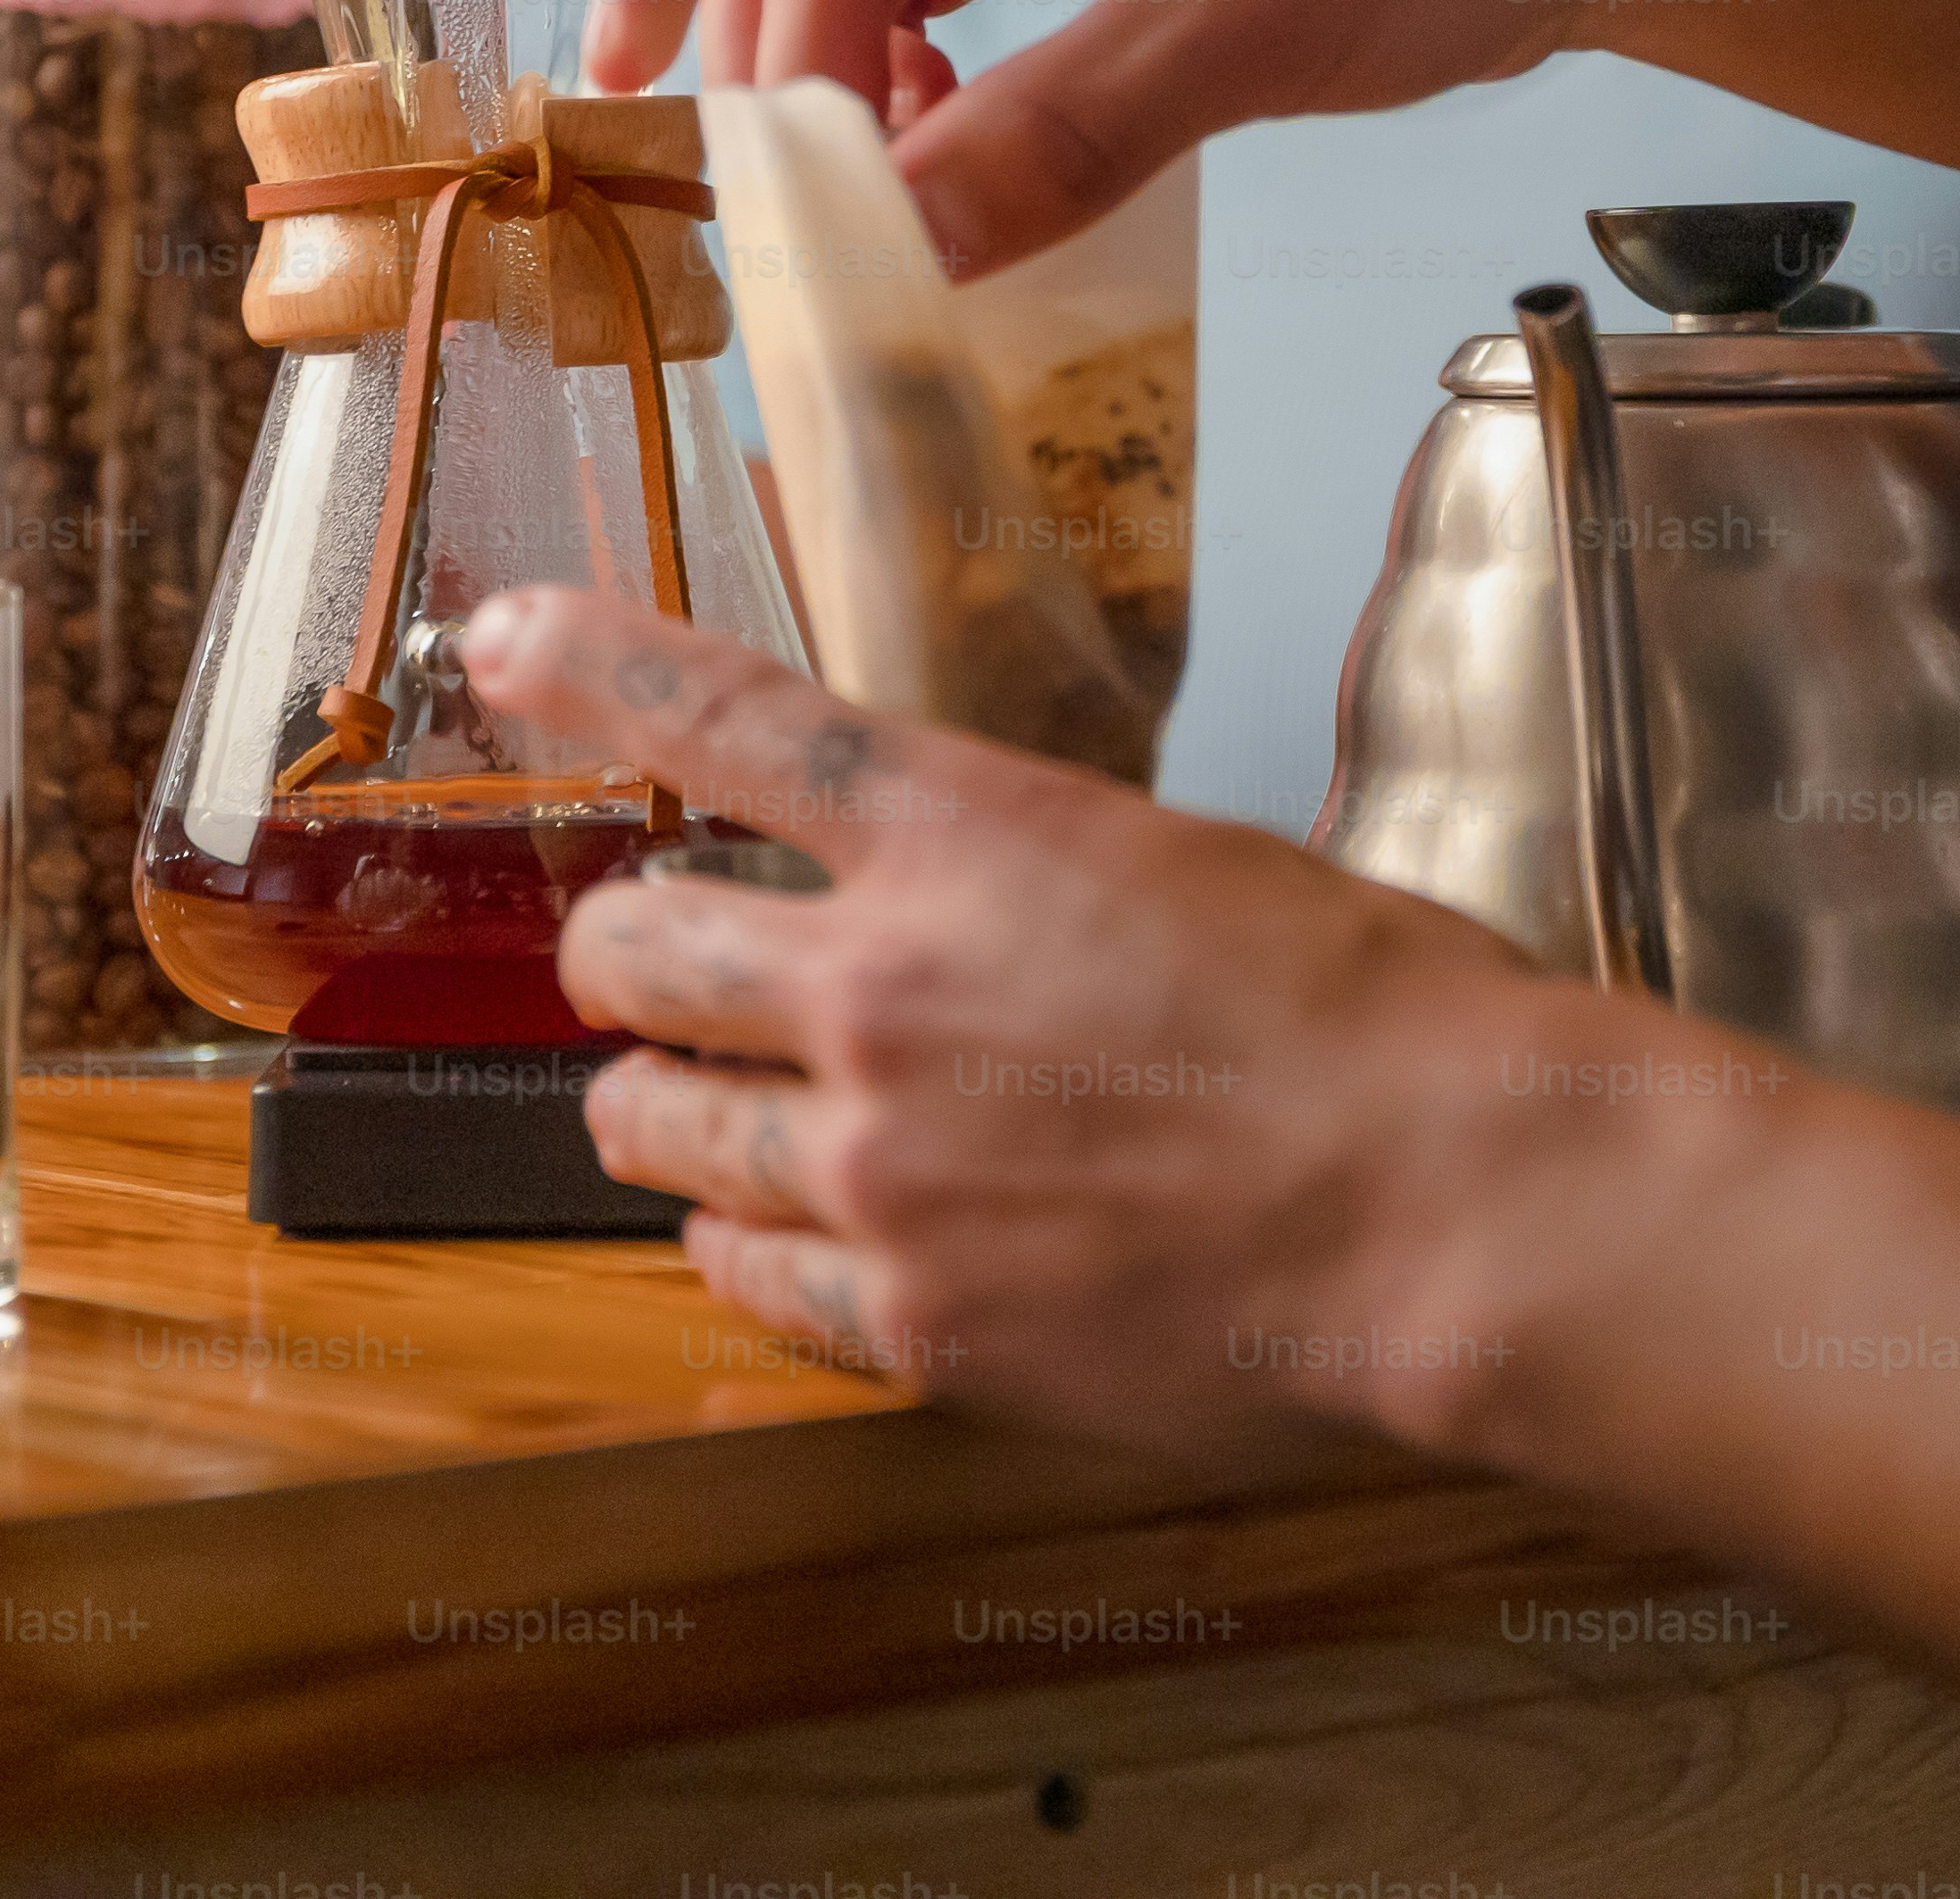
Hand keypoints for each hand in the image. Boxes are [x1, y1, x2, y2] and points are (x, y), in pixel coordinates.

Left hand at [467, 584, 1549, 1448]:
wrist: (1457, 1205)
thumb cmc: (1380, 1022)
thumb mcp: (1185, 865)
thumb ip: (1023, 873)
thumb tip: (955, 899)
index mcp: (971, 834)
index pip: (721, 716)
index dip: (585, 667)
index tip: (501, 641)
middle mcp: (885, 986)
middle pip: (623, 946)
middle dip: (630, 954)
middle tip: (674, 976)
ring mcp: (879, 1163)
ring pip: (643, 1120)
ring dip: (675, 1107)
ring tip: (742, 1119)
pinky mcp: (911, 1317)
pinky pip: (736, 1275)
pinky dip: (755, 1248)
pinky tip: (829, 1240)